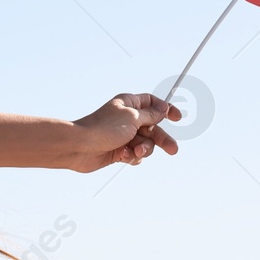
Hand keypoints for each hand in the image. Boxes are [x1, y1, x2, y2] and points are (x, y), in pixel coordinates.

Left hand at [64, 93, 180, 172]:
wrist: (81, 147)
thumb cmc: (104, 128)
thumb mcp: (132, 118)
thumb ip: (150, 114)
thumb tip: (163, 107)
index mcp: (129, 104)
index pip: (152, 103)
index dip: (166, 109)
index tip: (178, 118)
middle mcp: (127, 119)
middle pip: (153, 127)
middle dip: (162, 139)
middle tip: (172, 150)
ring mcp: (123, 135)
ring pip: (146, 144)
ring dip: (143, 149)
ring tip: (135, 151)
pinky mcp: (119, 150)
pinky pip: (135, 155)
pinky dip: (131, 156)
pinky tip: (121, 155)